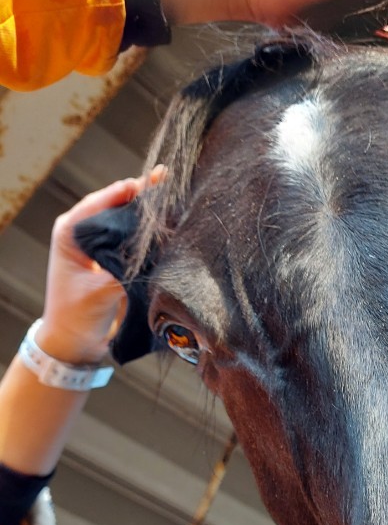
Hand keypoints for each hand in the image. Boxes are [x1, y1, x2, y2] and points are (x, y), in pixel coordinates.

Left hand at [36, 173, 158, 364]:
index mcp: (72, 231)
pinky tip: (174, 230)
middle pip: (120, 205)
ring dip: (152, 216)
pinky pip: (138, 241)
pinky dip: (154, 236)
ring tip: (179, 203)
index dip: (129, 190)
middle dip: (146, 198)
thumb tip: (156, 254)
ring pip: (131, 222)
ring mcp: (105, 245)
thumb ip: (125, 271)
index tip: (154, 182)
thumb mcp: (99, 293)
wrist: (76, 343)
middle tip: (174, 187)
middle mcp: (88, 233)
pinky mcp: (118, 259)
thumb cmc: (77, 316)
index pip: (103, 201)